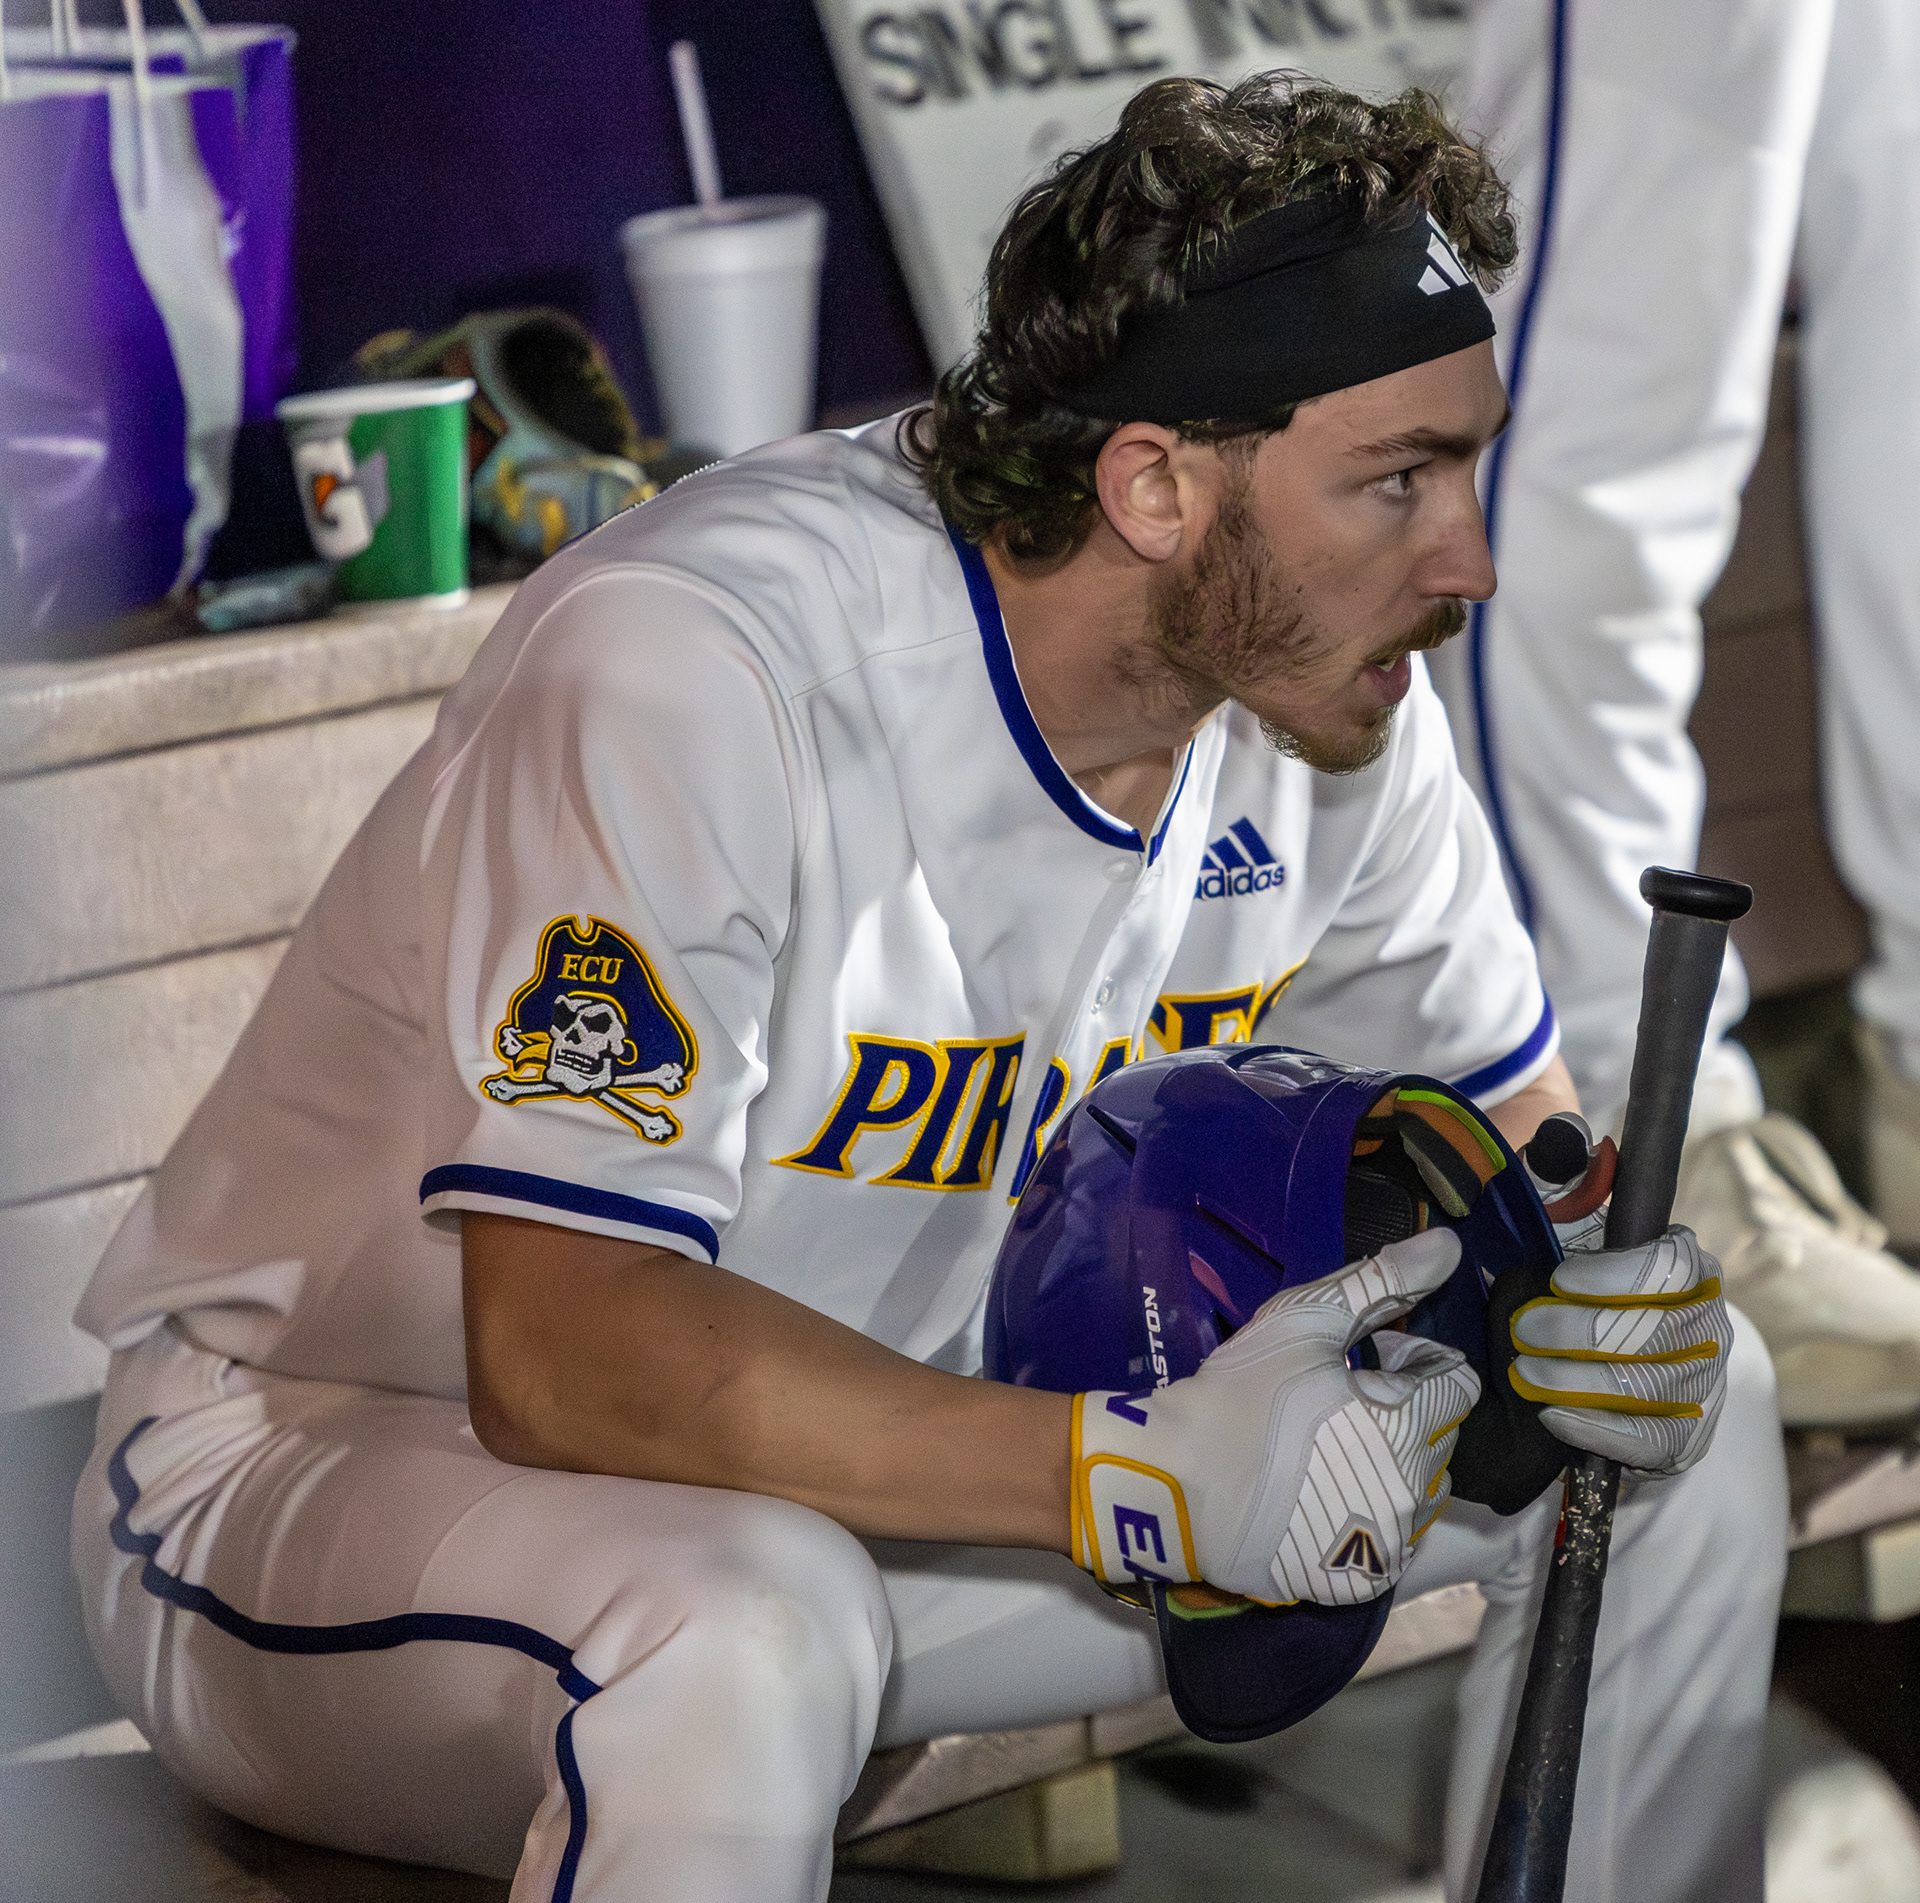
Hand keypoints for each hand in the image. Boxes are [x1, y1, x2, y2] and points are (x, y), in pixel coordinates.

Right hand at [1071, 1230, 1479, 1605]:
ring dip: (1401, 1463)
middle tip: (1351, 1392)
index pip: (1458, 1383)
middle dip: (1411, 1407)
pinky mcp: (1356, 1581)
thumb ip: (1381, 1282)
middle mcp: (1413, 1489)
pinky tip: (1327, 1493)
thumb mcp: (1304, 1321)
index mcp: (1407, 1421)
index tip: (1375, 1354)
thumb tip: (1448, 1246)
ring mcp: (1386, 1543)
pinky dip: (1373, 1516)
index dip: (1417, 1358)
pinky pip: (1391, 1544)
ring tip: (1343, 1444)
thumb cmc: (1239, 1393)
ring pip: (1424, 1494)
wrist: (1176, 1483)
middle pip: (1444, 1436)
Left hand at [1509, 1224, 1729, 1474]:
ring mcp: (1705, 1387)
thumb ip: (1570, 1246)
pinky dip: (1596, 1427)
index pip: (1674, 1267)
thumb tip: (1531, 1244)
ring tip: (1526, 1372)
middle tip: (1524, 1330)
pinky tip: (1553, 1416)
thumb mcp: (1589, 1266)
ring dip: (1575, 1380)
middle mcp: (1710, 1331)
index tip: (1561, 1280)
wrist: (1624, 1378)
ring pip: (1647, 1386)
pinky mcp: (1690, 1437)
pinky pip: (1647, 1439)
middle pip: (1655, 1331)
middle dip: (1578, 1331)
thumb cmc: (1597, 1309)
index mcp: (1695, 1277)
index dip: (1616, 1273)